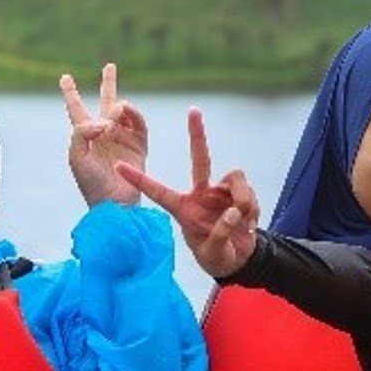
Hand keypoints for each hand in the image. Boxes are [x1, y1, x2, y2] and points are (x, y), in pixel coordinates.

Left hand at [63, 62, 147, 207]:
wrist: (114, 202)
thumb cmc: (90, 182)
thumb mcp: (76, 155)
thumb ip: (82, 131)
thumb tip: (106, 119)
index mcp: (85, 136)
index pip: (76, 109)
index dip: (70, 93)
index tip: (64, 77)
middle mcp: (104, 133)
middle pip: (106, 102)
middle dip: (108, 83)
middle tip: (109, 65)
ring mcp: (122, 138)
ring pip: (123, 111)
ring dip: (120, 105)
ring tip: (117, 110)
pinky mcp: (139, 145)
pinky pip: (139, 124)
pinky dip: (134, 114)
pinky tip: (126, 112)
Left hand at [118, 109, 261, 279]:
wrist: (240, 259)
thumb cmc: (217, 257)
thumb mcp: (214, 253)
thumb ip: (221, 233)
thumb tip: (233, 210)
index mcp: (183, 209)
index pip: (158, 191)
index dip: (139, 180)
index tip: (118, 166)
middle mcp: (201, 194)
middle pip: (199, 159)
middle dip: (197, 134)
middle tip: (193, 110)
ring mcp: (221, 192)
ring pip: (235, 179)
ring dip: (243, 199)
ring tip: (244, 222)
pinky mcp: (239, 193)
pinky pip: (248, 190)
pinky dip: (252, 207)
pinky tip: (249, 224)